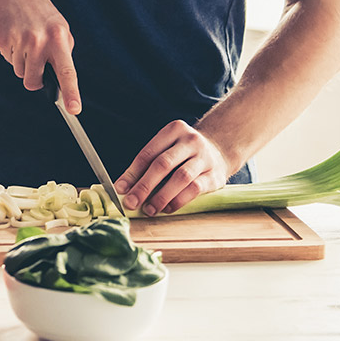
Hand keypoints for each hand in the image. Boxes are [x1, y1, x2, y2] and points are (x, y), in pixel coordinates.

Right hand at [0, 0, 81, 113]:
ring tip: (24, 39)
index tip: (74, 109)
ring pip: (19, 72)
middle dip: (33, 78)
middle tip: (34, 59)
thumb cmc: (40, 14)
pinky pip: (7, 59)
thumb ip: (62, 52)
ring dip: (21, 61)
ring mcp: (18, 40)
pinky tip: (12, 34)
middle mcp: (39, 40)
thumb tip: (61, 82)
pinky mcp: (1, 40)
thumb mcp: (59, 27)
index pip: (67, 70)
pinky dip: (10, 51)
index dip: (71, 92)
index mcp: (58, 37)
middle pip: (33, 80)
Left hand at [114, 120, 229, 215]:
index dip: (132, 173)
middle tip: (131, 203)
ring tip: (149, 209)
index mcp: (173, 130)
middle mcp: (190, 141)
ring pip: (181, 177)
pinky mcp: (215, 175)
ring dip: (162, 196)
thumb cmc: (182, 154)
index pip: (148, 153)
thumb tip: (122, 188)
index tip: (120, 190)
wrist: (219, 151)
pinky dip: (179, 200)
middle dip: (144, 186)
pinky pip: (195, 189)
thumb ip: (145, 166)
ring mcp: (205, 157)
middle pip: (163, 164)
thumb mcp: (166, 150)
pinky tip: (168, 208)